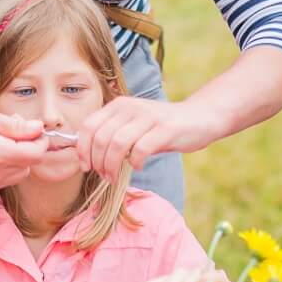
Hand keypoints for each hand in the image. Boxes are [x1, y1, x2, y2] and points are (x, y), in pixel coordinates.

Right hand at [0, 106, 47, 189]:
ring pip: (17, 175)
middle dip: (28, 148)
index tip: (35, 129)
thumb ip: (13, 126)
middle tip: (14, 129)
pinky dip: (4, 166)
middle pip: (28, 166)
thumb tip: (37, 128)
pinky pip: (1, 179)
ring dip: (17, 159)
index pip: (35, 154)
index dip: (40, 140)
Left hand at [73, 97, 224, 182]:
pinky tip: (138, 166)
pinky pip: (140, 149)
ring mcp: (148, 117)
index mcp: (118, 105)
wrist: (199, 117)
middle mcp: (130, 107)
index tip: (85, 166)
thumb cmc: (161, 127)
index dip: (82, 149)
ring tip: (115, 176)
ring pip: (117, 144)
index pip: (88, 126)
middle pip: (101, 138)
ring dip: (112, 166)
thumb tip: (88, 156)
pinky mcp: (165, 129)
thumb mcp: (133, 125)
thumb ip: (113, 134)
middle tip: (104, 175)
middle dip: (97, 162)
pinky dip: (135, 162)